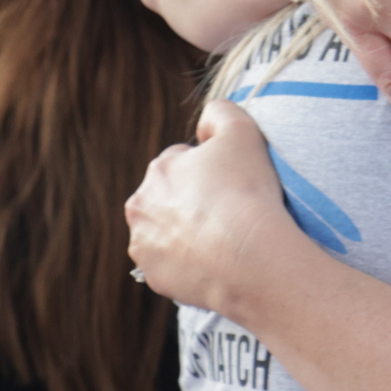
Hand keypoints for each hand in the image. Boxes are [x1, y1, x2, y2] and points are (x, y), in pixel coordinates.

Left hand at [126, 101, 321, 319]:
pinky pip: (173, 266)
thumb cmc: (247, 192)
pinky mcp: (156, 278)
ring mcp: (145, 247)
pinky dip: (190, 264)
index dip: (211, 172)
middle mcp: (140, 208)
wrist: (250, 257)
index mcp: (158, 171)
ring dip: (187, 233)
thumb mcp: (242, 129)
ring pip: (167, 234)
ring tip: (222, 239)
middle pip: (170, 200)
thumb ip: (219, 112)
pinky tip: (216, 261)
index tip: (232, 185)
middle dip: (193, 203)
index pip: (182, 164)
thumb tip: (204, 124)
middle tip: (228, 212)